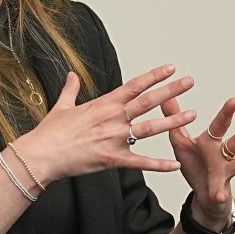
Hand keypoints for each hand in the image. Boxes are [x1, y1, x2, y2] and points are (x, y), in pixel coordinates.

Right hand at [11, 65, 194, 182]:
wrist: (42, 154)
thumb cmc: (50, 133)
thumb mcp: (62, 106)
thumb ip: (70, 89)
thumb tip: (71, 75)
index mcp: (104, 104)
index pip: (135, 85)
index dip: (154, 76)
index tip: (170, 68)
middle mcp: (113, 118)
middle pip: (148, 101)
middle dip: (171, 90)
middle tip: (189, 82)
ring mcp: (115, 138)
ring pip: (150, 128)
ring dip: (172, 122)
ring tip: (191, 115)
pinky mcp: (113, 159)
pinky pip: (141, 162)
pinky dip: (159, 165)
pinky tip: (175, 164)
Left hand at [164, 96, 234, 225]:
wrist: (202, 194)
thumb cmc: (194, 165)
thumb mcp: (181, 141)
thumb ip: (173, 119)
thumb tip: (164, 96)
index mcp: (212, 141)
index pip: (221, 125)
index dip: (227, 113)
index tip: (234, 100)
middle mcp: (222, 154)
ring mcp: (225, 172)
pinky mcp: (219, 189)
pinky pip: (220, 192)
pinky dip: (219, 195)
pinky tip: (219, 196)